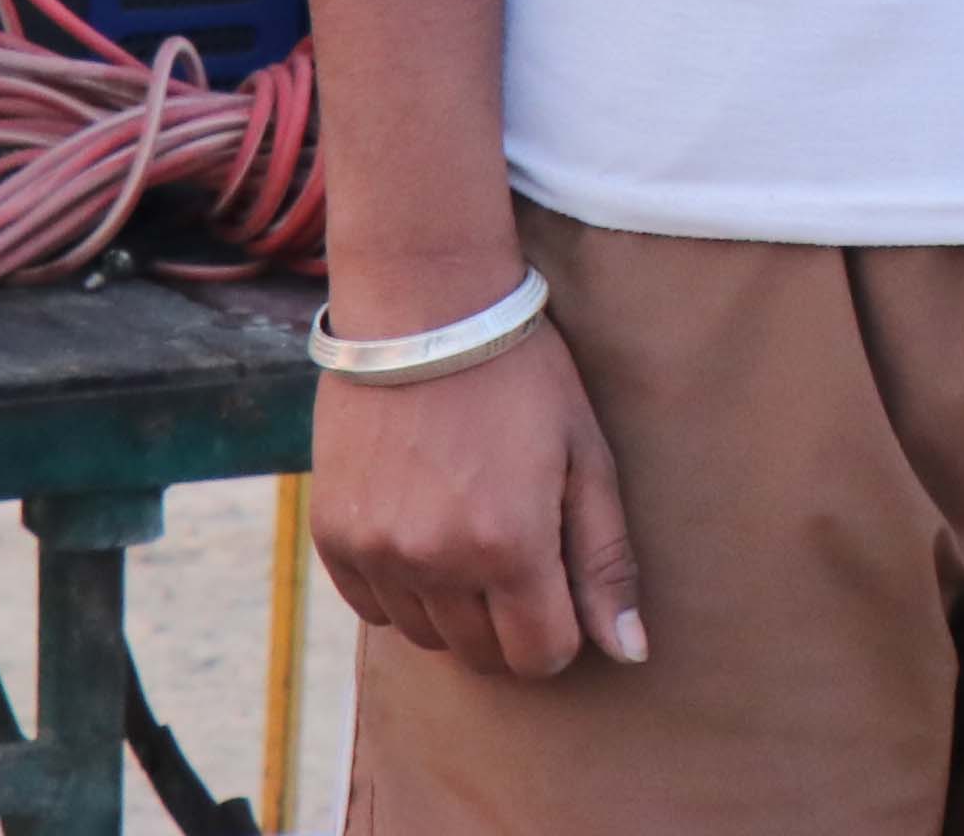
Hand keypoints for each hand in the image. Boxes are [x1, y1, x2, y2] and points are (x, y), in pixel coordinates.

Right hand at [309, 324, 644, 680]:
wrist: (424, 308)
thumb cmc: (522, 376)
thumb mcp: (586, 456)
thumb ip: (606, 561)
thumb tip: (631, 652)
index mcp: (509, 544)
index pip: (539, 655)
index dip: (561, 632)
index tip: (560, 586)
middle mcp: (436, 560)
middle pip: (481, 655)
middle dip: (510, 623)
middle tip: (519, 555)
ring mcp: (377, 550)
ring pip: (426, 636)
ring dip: (455, 606)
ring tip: (469, 530)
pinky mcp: (332, 535)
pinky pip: (372, 608)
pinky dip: (402, 587)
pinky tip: (423, 529)